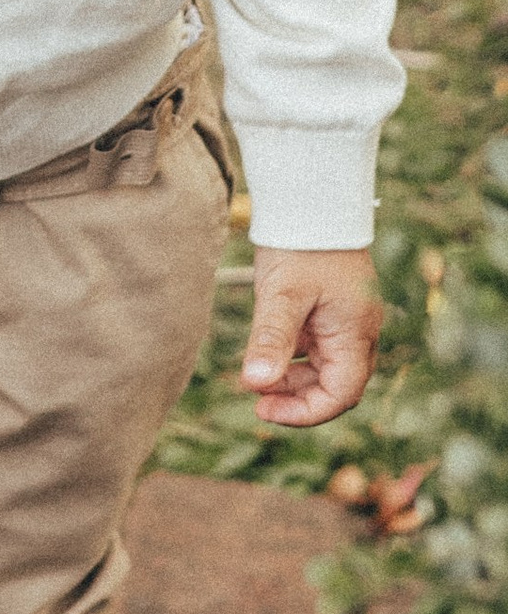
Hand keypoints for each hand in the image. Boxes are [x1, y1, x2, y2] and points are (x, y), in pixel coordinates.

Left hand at [241, 245, 382, 427]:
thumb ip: (271, 340)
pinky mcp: (332, 310)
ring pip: (324, 367)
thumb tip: (255, 384)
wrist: (312, 202)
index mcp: (355, 334)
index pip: (340, 394)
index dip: (305, 411)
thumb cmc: (301, 245)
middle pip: (335, 385)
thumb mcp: (282, 294)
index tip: (264, 410)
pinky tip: (266, 351)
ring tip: (256, 377)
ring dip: (293, 378)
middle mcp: (358, 332)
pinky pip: (316, 346)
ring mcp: (346, 322)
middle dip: (297, 398)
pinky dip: (293, 356)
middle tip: (255, 398)